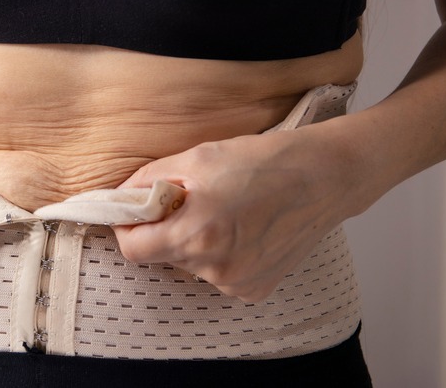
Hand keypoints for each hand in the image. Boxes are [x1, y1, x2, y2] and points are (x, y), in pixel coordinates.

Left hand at [113, 128, 358, 301]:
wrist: (325, 177)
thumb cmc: (263, 161)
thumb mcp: (196, 157)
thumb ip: (149, 181)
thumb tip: (120, 197)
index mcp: (196, 234)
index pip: (133, 249)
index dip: (128, 227)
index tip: (137, 211)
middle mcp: (214, 268)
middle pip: (162, 256)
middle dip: (166, 230)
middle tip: (192, 202)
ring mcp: (236, 283)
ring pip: (190, 265)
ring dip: (195, 242)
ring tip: (226, 212)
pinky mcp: (254, 290)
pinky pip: (217, 274)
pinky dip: (220, 255)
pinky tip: (244, 230)